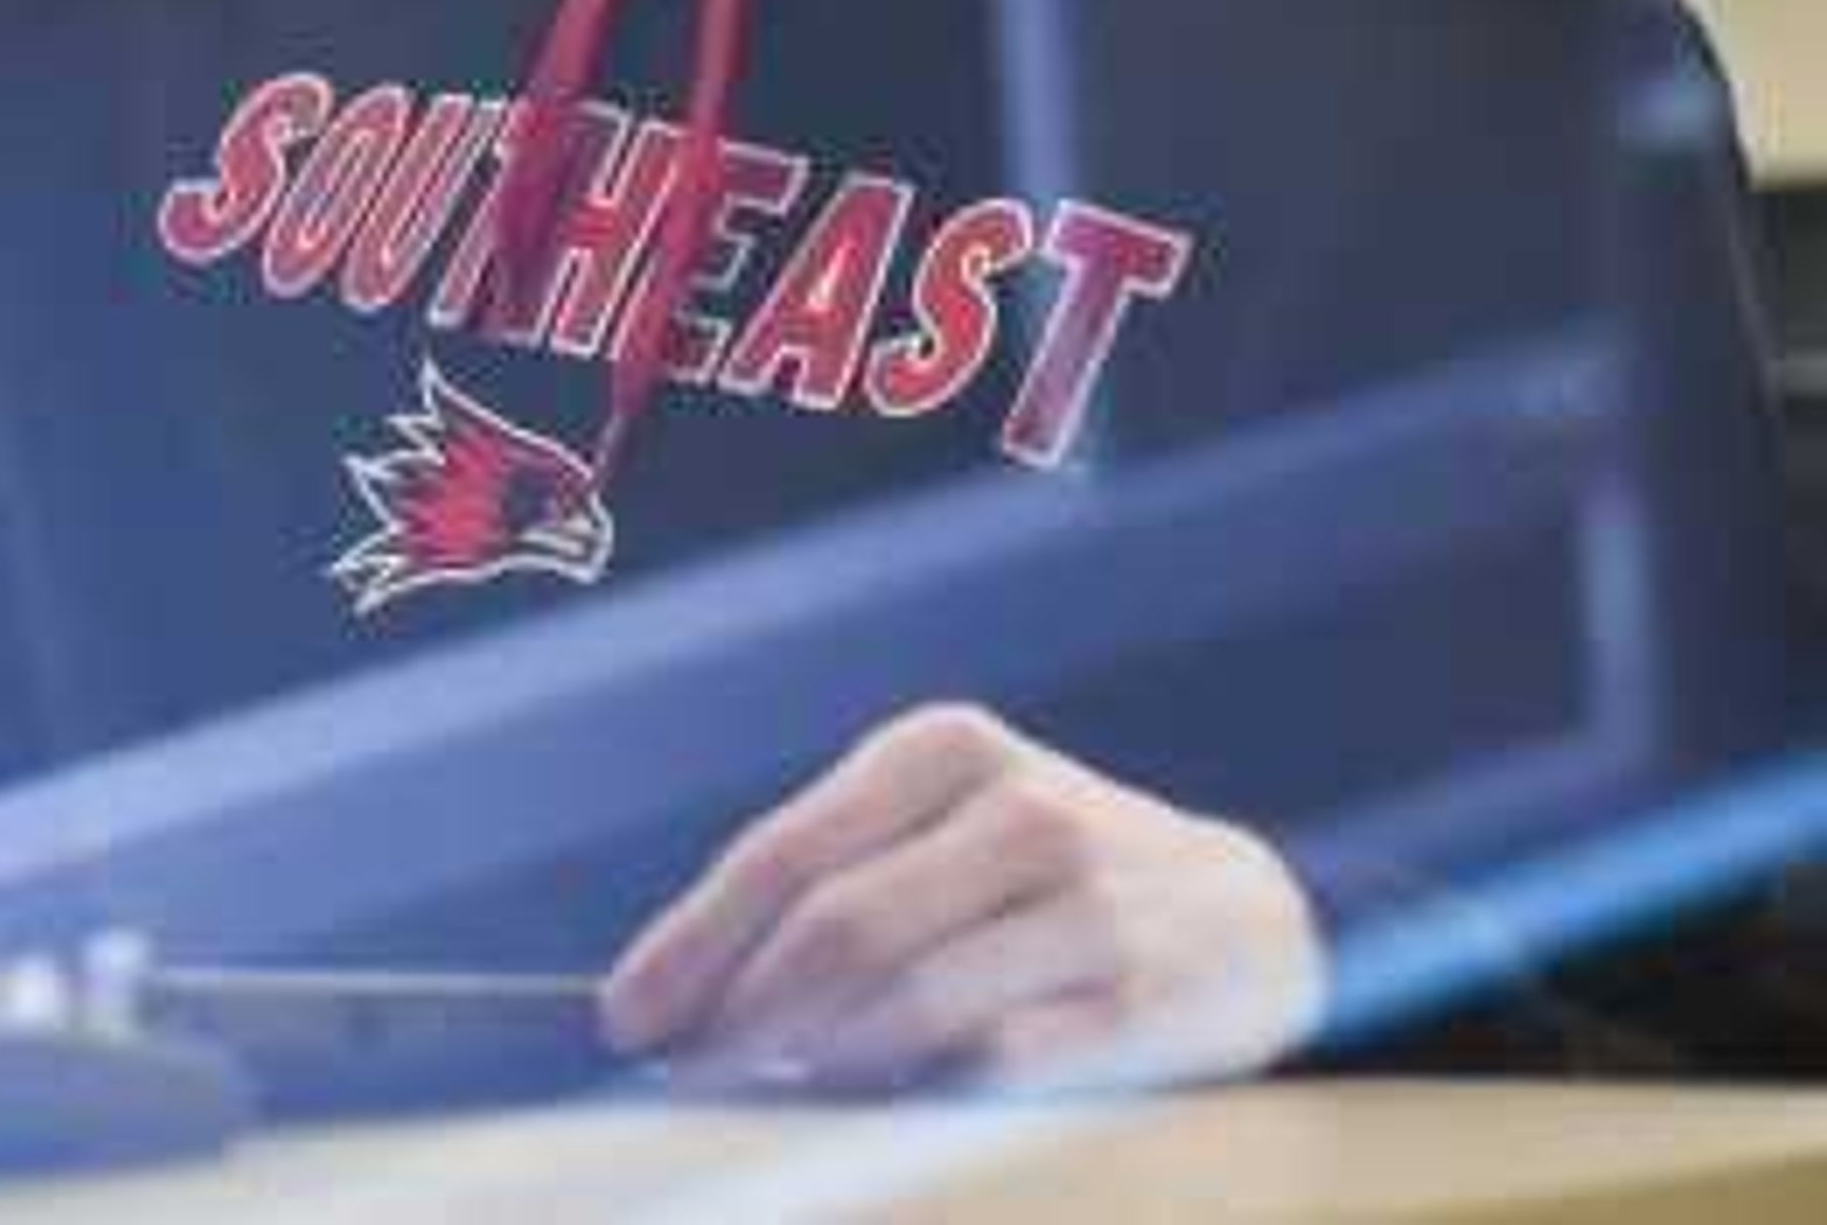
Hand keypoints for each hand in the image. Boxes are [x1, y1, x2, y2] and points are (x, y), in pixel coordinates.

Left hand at [599, 703, 1323, 1090]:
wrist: (1242, 918)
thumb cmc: (1035, 880)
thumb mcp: (940, 833)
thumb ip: (828, 888)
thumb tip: (674, 994)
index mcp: (945, 751)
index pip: (785, 854)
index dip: (693, 944)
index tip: (627, 1020)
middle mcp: (1024, 813)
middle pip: (841, 932)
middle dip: (744, 1018)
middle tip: (686, 1080)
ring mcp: (1096, 907)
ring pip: (916, 1004)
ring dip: (821, 1066)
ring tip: (766, 1101)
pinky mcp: (1152, 1003)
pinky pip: (1004, 1066)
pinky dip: (921, 1098)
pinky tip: (877, 1118)